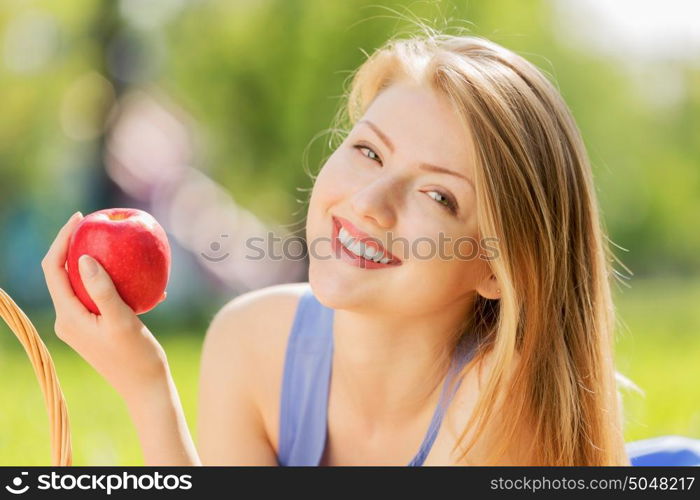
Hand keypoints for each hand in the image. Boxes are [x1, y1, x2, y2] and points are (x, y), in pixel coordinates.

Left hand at [42, 212, 168, 401]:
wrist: (146, 387)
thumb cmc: (136, 356)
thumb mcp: (122, 321)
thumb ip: (102, 290)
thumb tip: (83, 257)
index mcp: (68, 316)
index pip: (53, 269)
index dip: (61, 239)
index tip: (80, 218)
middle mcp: (68, 319)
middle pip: (65, 273)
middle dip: (79, 246)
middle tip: (100, 226)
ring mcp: (81, 324)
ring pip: (84, 283)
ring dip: (101, 265)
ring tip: (122, 248)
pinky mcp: (96, 327)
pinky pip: (100, 296)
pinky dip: (115, 284)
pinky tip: (143, 283)